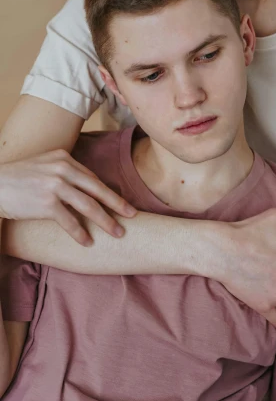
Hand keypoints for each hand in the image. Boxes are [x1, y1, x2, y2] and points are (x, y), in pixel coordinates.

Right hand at [0, 150, 135, 244]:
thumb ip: (65, 172)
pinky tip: (88, 242)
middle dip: (118, 204)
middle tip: (133, 216)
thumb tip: (87, 188)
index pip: (92, 178)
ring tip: (117, 232)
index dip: (109, 193)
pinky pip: (69, 221)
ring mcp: (55, 185)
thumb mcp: (45, 166)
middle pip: (97, 190)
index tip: (123, 203)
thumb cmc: (19, 178)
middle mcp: (62, 169)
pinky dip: (80, 233)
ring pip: (88, 206)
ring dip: (105, 221)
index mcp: (64, 158)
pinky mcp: (45, 203)